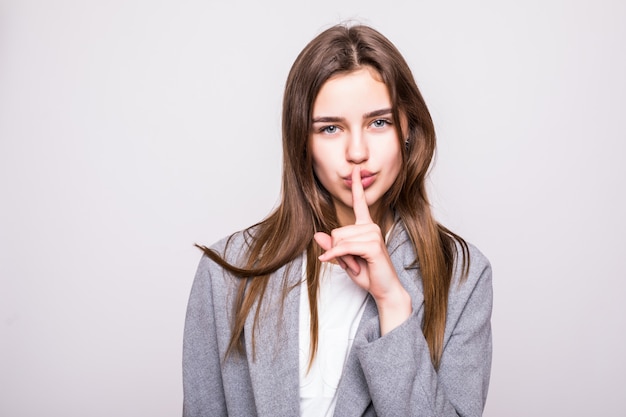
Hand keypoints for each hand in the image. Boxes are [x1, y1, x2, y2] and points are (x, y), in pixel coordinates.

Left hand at [313, 166, 411, 333]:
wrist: (385, 291)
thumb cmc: (368, 274)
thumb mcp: (344, 260)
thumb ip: (332, 247)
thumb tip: (317, 234)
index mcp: (366, 227)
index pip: (360, 203)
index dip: (357, 186)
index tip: (356, 170)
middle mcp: (371, 226)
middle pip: (336, 231)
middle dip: (338, 251)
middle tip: (355, 263)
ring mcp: (373, 234)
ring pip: (339, 240)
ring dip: (343, 257)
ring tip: (359, 265)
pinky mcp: (373, 245)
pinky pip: (344, 247)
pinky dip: (337, 257)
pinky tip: (343, 265)